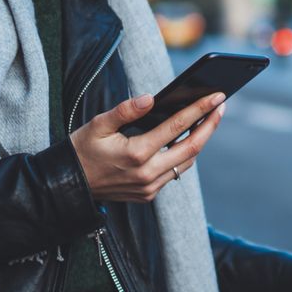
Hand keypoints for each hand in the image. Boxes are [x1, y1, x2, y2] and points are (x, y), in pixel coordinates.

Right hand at [71, 91, 225, 202]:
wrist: (70, 184)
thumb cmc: (82, 150)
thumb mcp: (98, 125)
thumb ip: (125, 110)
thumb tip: (150, 98)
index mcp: (136, 154)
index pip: (177, 128)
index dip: (199, 110)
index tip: (216, 98)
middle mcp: (147, 174)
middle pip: (191, 148)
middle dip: (209, 126)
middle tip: (221, 106)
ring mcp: (149, 187)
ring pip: (185, 163)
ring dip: (198, 142)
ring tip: (207, 121)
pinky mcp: (148, 194)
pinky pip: (173, 173)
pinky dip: (182, 156)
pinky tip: (185, 140)